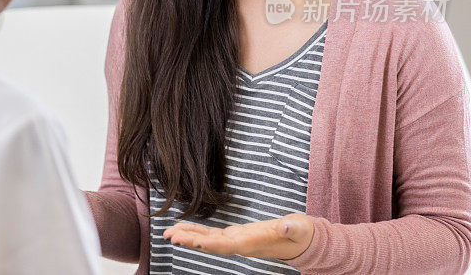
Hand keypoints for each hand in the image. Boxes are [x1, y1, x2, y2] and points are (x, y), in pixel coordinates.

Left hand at [163, 212, 314, 260]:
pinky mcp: (235, 234)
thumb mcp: (299, 228)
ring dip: (189, 236)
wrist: (302, 240)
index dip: (210, 243)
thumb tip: (286, 226)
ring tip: (169, 233)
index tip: (193, 241)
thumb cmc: (300, 233)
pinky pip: (212, 234)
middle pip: (212, 244)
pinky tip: (183, 228)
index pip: (228, 245)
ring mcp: (237, 240)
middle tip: (170, 237)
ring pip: (209, 240)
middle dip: (191, 241)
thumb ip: (293, 227)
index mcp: (253, 243)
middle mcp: (241, 244)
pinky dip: (197, 231)